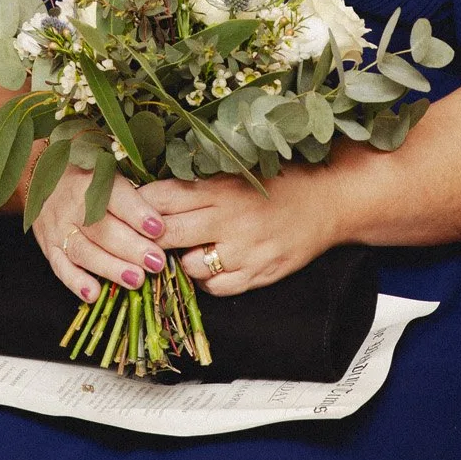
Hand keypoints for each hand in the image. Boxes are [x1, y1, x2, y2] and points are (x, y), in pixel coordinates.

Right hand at [31, 162, 170, 301]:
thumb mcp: (109, 167)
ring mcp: (57, 227)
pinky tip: (94, 294)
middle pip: (101, 228)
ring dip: (110, 267)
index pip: (115, 197)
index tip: (159, 229)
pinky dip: (76, 282)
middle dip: (131, 248)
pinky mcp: (48, 247)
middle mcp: (72, 204)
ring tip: (136, 280)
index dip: (137, 213)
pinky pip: (60, 267)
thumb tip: (173, 202)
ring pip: (83, 250)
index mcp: (91, 179)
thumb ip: (135, 185)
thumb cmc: (89, 173)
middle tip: (156, 262)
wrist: (44, 176)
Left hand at [142, 170, 343, 296]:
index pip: (162, 197)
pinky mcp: (259, 273)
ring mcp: (245, 250)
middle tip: (142, 238)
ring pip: (188, 266)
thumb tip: (151, 193)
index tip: (129, 208)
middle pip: (167, 233)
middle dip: (148, 238)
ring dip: (180, 262)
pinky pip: (216, 288)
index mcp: (221, 186)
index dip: (139, 205)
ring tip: (185, 252)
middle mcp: (230, 219)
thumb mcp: (239, 171)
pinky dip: (207, 281)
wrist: (331, 201)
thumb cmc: (283, 182)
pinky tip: (212, 267)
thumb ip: (200, 183)